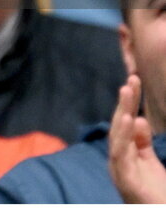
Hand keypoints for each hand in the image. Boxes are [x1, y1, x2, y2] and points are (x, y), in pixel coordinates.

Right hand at [108, 75, 165, 203]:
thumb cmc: (156, 195)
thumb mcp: (151, 164)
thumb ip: (142, 143)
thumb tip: (138, 118)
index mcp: (125, 154)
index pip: (126, 123)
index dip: (130, 102)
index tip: (135, 80)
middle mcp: (119, 159)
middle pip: (120, 125)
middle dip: (126, 102)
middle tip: (132, 79)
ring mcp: (120, 169)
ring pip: (118, 135)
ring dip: (122, 112)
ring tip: (127, 91)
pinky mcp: (125, 179)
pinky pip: (121, 154)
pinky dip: (124, 135)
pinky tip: (129, 119)